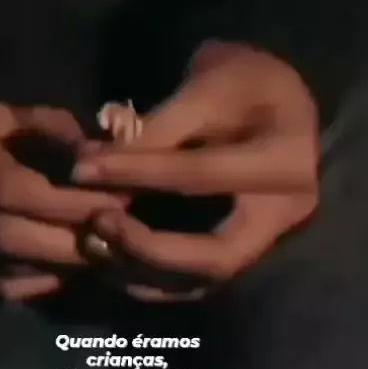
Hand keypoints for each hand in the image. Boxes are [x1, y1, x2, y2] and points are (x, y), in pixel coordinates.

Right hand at [0, 98, 123, 299]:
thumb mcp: (34, 115)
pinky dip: (45, 279)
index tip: (114, 203)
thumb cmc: (4, 129)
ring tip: (105, 248)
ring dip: (62, 264)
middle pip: (5, 235)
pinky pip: (3, 287)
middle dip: (68, 240)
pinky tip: (75, 263)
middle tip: (116, 235)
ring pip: (5, 267)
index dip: (66, 202)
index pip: (9, 187)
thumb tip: (106, 164)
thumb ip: (67, 138)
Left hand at [73, 43, 319, 301]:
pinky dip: (147, 279)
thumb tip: (89, 165)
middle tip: (96, 224)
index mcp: (286, 161)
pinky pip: (192, 284)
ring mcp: (264, 244)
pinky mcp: (239, 256)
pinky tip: (109, 260)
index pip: (204, 175)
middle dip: (149, 249)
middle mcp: (284, 216)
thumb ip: (154, 131)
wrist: (274, 103)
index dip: (140, 172)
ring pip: (200, 280)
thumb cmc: (242, 83)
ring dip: (141, 269)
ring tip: (93, 242)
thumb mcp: (203, 88)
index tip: (82, 170)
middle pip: (216, 257)